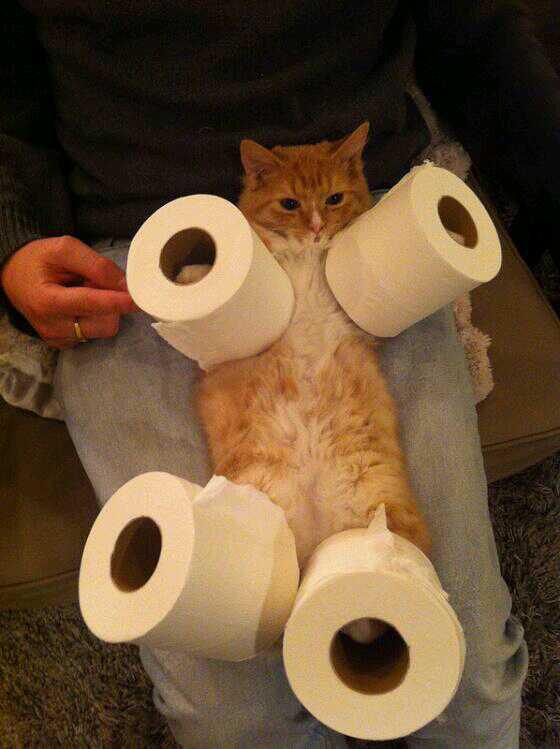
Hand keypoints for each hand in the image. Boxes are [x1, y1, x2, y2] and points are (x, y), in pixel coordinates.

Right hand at [0, 236, 140, 349]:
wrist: (14, 277)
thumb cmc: (38, 260)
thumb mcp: (64, 249)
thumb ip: (96, 265)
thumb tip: (126, 284)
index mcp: (47, 301)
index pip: (88, 303)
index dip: (114, 302)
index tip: (135, 301)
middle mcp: (52, 327)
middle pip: (103, 323)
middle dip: (111, 303)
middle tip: (95, 283)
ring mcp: (59, 339)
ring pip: (103, 330)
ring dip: (105, 311)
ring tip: (86, 292)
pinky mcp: (65, 344)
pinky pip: (94, 334)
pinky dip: (96, 319)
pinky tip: (81, 306)